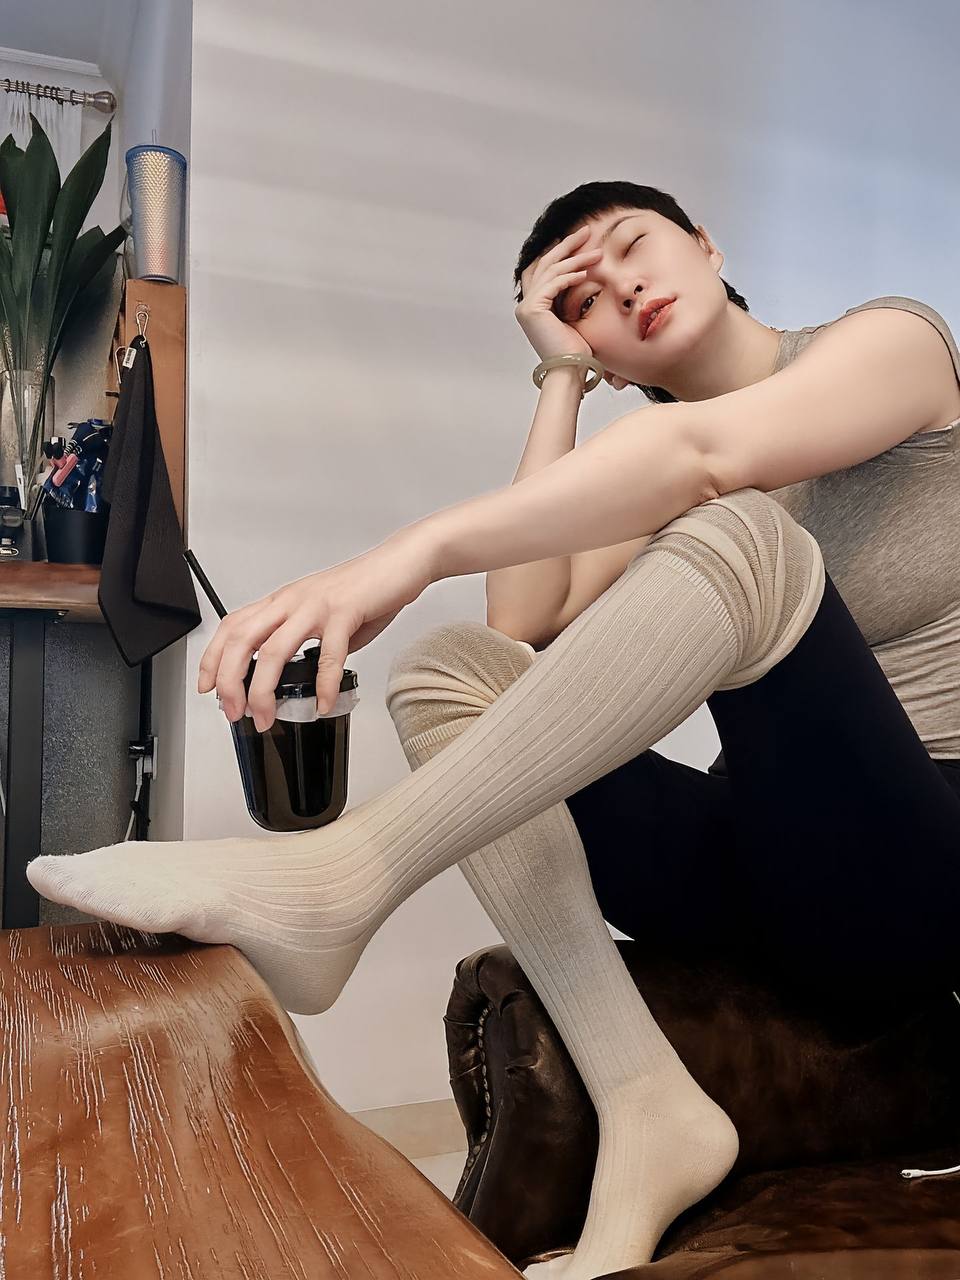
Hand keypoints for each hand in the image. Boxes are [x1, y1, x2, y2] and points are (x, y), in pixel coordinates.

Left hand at [197, 528, 436, 731]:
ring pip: (274, 650)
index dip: (214, 657)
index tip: (208, 686)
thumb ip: (311, 642)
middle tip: (233, 711)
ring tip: (265, 717)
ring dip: (264, 690)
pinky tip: (324, 704)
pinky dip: (324, 686)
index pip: (233, 626)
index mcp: (284, 601)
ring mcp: (315, 606)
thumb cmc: (366, 588)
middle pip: (243, 639)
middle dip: (230, 680)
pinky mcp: (344, 612)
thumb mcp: (325, 614)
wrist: (400, 563)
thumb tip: (310, 675)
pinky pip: (328, 656)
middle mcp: (292, 601)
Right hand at [515, 224, 601, 362]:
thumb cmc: (577, 352)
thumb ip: (572, 298)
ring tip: (597, 253)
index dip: (556, 251)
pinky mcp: (532, 310)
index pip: (542, 270)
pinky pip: (553, 285)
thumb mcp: (576, 318)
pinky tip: (587, 273)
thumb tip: (585, 278)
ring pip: (551, 271)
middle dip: (566, 245)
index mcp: (535, 307)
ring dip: (575, 259)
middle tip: (586, 230)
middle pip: (545, 264)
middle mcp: (526, 305)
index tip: (575, 239)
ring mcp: (527, 307)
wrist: (571, 373)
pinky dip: (570, 276)